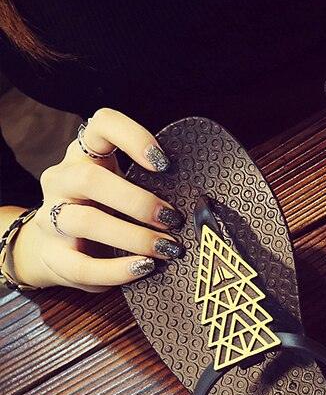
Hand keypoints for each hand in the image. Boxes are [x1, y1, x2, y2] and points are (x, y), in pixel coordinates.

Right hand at [8, 108, 184, 291]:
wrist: (55, 251)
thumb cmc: (106, 213)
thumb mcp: (124, 190)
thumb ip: (153, 188)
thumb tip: (204, 205)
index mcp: (85, 156)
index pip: (101, 125)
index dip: (133, 138)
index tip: (165, 164)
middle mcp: (63, 180)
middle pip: (91, 179)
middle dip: (138, 201)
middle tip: (173, 219)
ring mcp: (51, 218)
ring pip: (85, 221)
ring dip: (134, 237)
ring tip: (167, 249)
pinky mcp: (54, 257)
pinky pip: (82, 265)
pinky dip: (117, 270)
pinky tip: (144, 268)